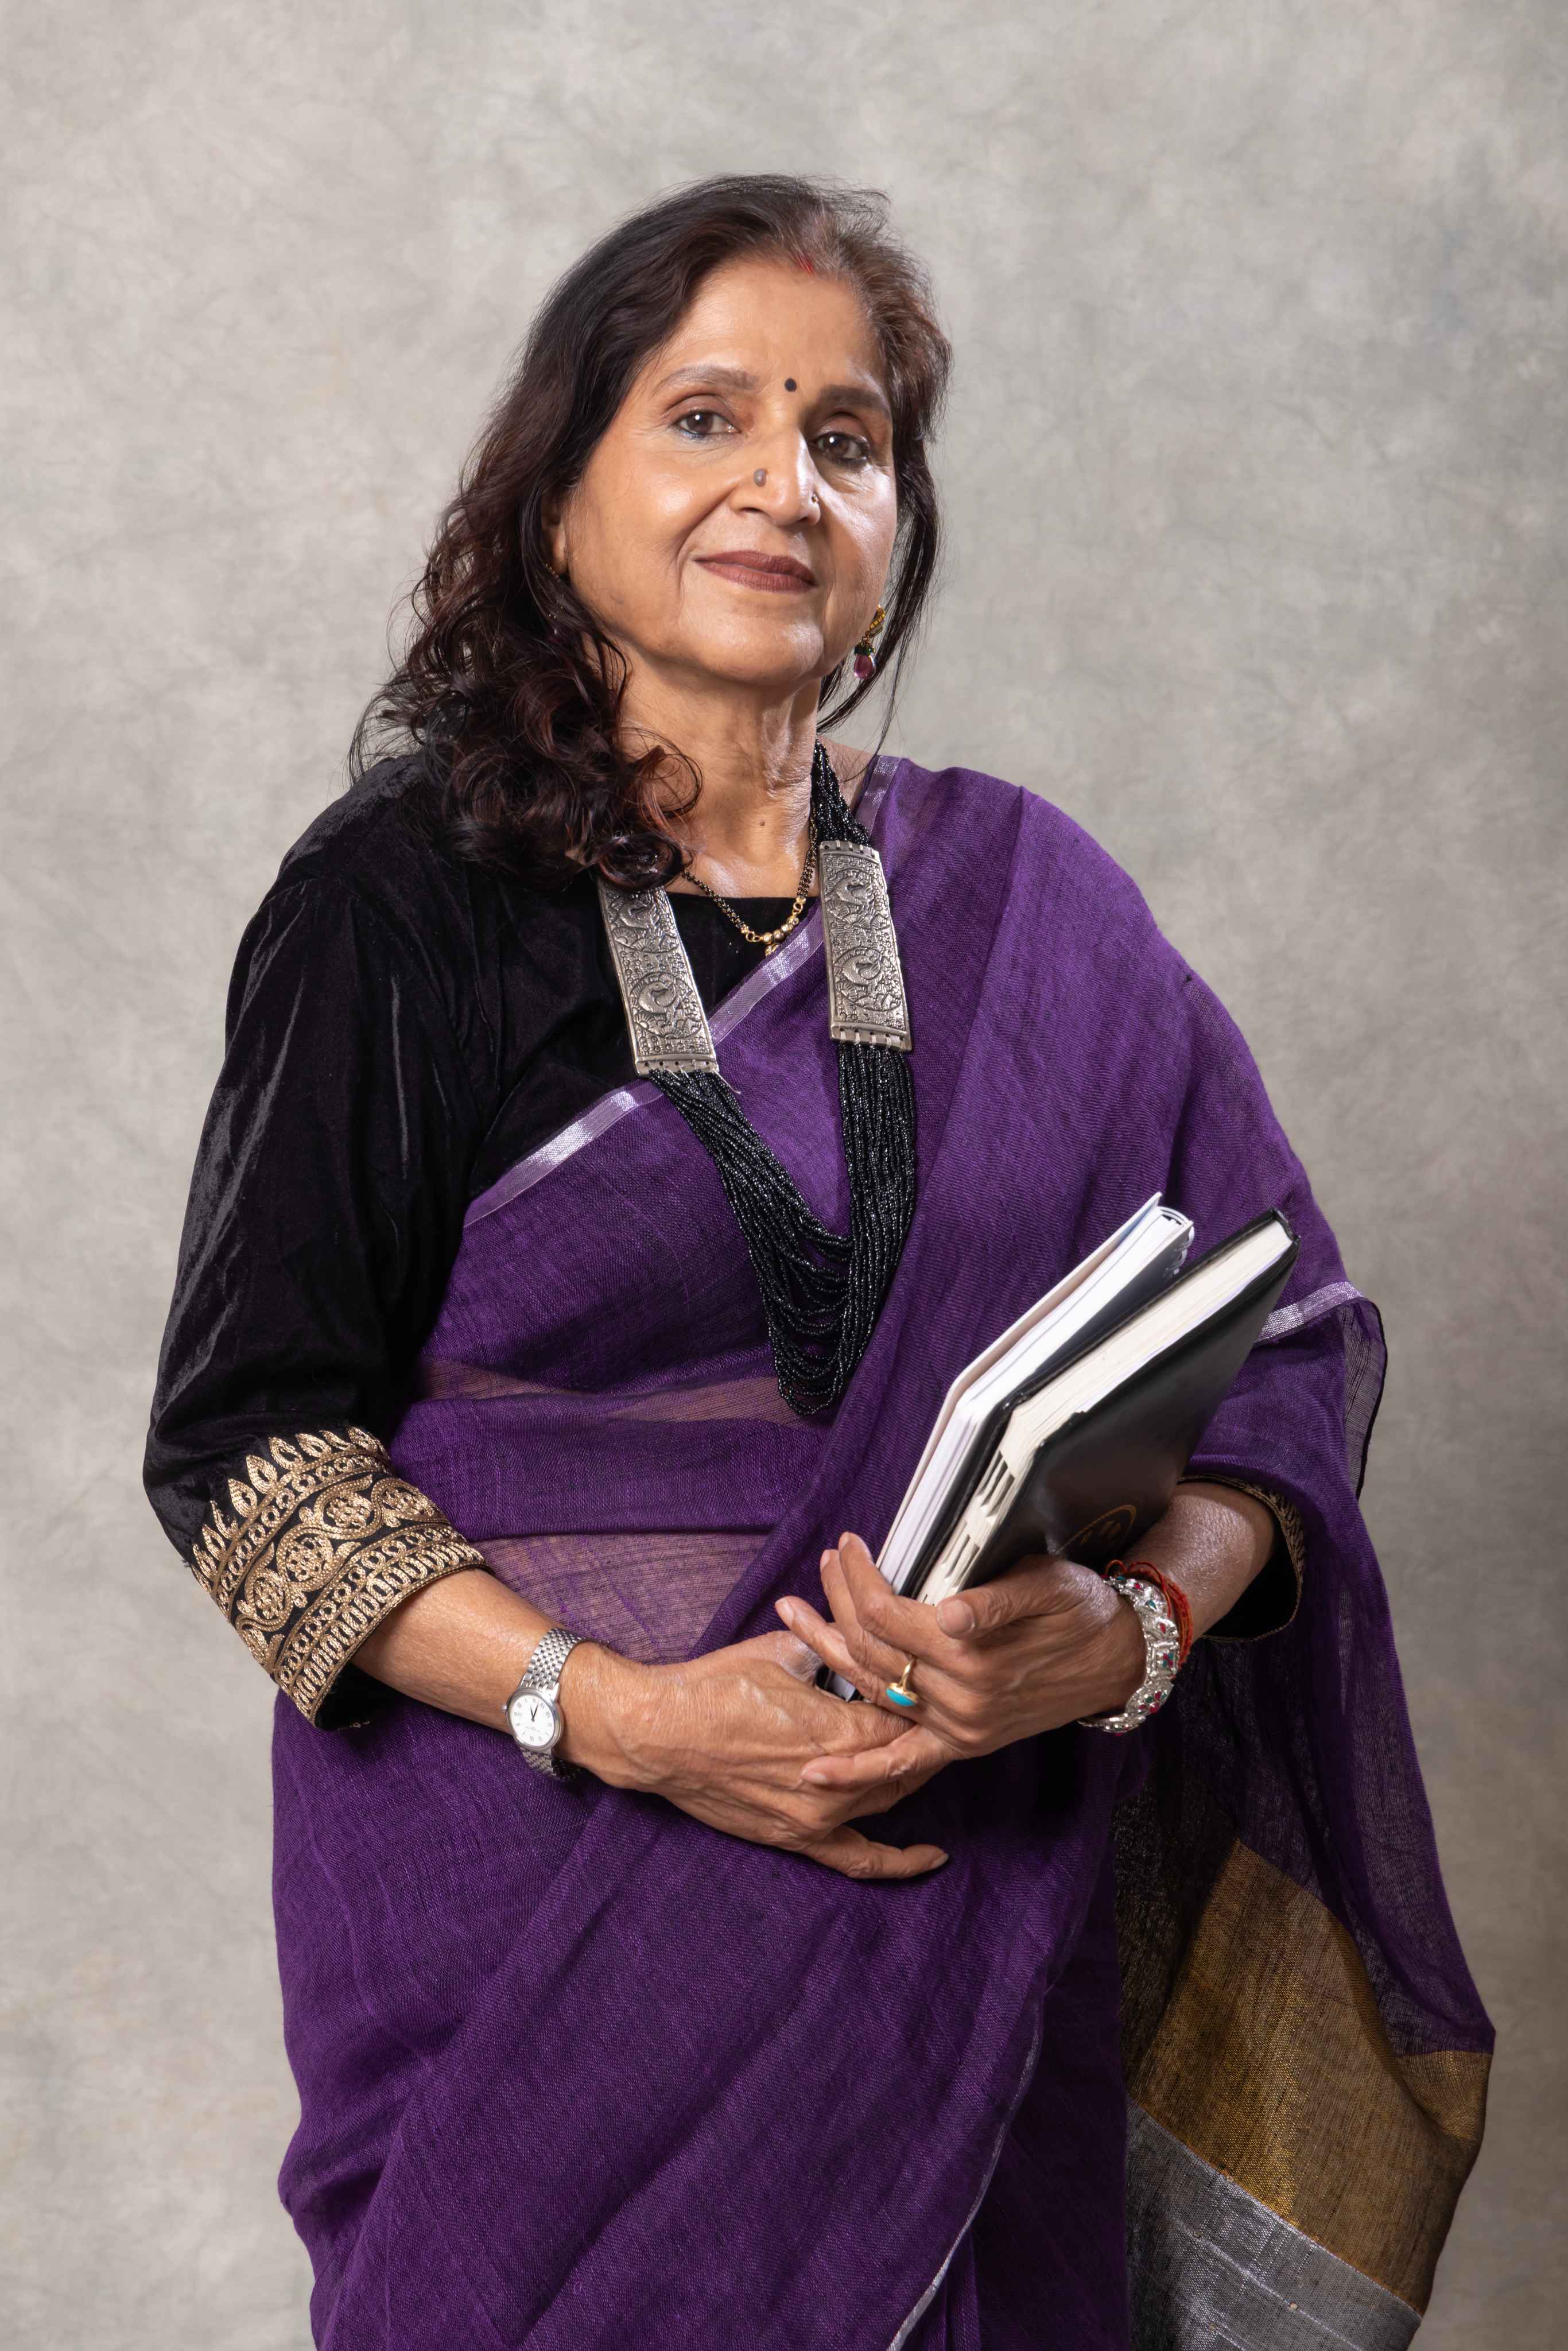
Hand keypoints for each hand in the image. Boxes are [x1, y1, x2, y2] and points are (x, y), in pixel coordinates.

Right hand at [558, 1629, 951, 1880]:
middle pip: (905, 1765)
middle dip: (921, 1739)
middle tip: (934, 1715)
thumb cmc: (714, 1687)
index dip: (919, 1702)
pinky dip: (898, 1861)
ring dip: (906, 1777)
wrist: (656, 1734)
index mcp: (838, 1734)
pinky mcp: (794, 1839)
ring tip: (925, 1755)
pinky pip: (858, 1860)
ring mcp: (815, 1818)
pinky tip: (932, 1856)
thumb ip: (832, 1649)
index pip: (905, 1723)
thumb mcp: (783, 1652)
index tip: (927, 1685)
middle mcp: (835, 1784)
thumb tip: (859, 1638)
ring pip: (887, 1800)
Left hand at [772, 1533, 1145, 1794]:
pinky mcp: (961, 1743)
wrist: (1116, 1658)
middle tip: (824, 1564)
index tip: (848, 1545)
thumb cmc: (1079, 1610)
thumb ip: (995, 1599)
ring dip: (826, 1653)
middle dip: (840, 1601)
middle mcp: (961, 1699)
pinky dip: (860, 1771)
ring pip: (873, 1689)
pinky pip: (902, 1762)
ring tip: (791, 1615)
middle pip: (873, 1647)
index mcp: (974, 1654)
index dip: (860, 1576)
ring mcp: (958, 1727)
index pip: (888, 1613)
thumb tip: (952, 1612)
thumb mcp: (1045, 1585)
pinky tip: (817, 1774)